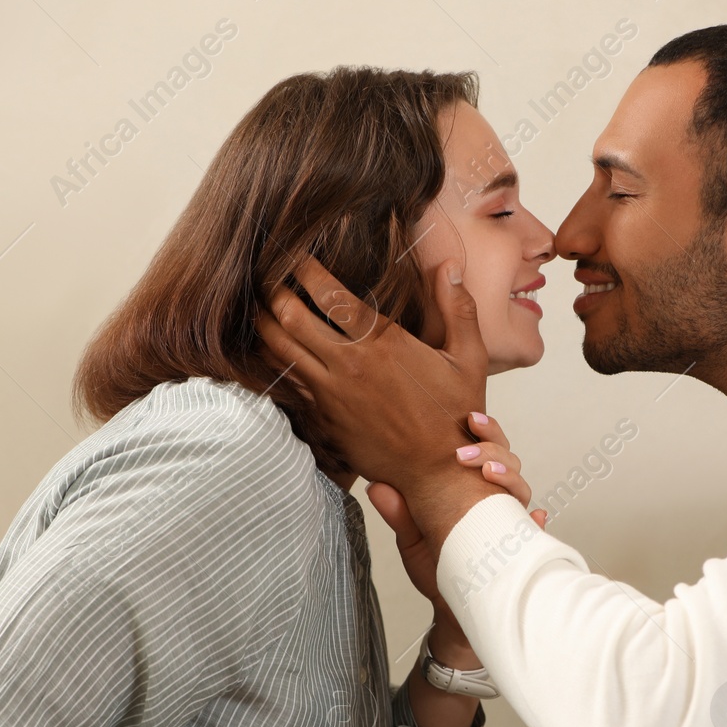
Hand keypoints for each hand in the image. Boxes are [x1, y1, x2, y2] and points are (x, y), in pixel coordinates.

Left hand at [254, 257, 497, 546]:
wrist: (437, 472)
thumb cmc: (454, 416)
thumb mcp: (469, 358)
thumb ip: (458, 308)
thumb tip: (448, 265)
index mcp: (383, 343)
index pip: (328, 294)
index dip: (304, 269)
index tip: (295, 254)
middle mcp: (349, 365)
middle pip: (291, 317)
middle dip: (273, 290)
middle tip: (266, 275)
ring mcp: (331, 394)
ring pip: (280, 350)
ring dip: (264, 323)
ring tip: (257, 306)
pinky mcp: (323, 418)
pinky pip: (288, 384)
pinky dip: (273, 362)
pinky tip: (268, 350)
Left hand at [366, 411, 545, 603]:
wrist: (453, 608)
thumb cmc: (437, 566)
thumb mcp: (411, 538)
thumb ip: (399, 512)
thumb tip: (376, 485)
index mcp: (472, 487)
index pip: (485, 449)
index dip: (484, 430)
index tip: (469, 418)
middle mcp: (494, 500)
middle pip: (508, 460)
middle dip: (491, 449)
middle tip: (465, 453)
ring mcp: (510, 523)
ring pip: (522, 488)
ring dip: (508, 477)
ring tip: (488, 474)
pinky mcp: (520, 549)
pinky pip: (534, 532)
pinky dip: (534, 523)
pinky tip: (533, 517)